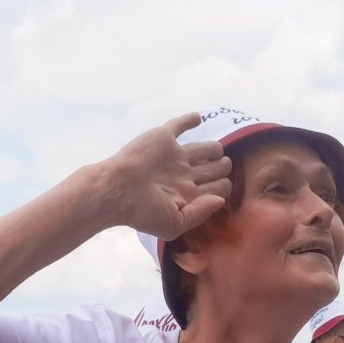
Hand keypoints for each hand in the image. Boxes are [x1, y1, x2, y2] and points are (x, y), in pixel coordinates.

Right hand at [99, 114, 233, 241]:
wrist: (118, 189)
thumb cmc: (143, 211)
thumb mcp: (175, 224)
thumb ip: (200, 213)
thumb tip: (221, 200)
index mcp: (187, 194)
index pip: (216, 188)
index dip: (224, 186)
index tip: (224, 187)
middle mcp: (183, 174)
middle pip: (214, 167)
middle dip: (223, 167)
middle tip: (225, 166)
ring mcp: (174, 155)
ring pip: (204, 148)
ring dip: (215, 148)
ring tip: (217, 151)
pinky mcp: (164, 138)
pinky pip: (180, 125)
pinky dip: (190, 120)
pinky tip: (198, 118)